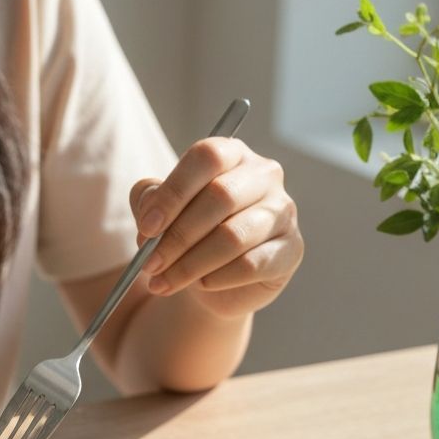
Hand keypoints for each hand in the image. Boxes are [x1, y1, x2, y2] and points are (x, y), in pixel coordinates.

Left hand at [130, 137, 303, 319]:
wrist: (213, 279)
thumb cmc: (187, 232)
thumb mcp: (159, 211)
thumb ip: (148, 201)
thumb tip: (151, 215)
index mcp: (231, 154)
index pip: (207, 156)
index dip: (173, 192)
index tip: (147, 227)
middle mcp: (264, 175)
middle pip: (220, 196)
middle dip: (177, 236)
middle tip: (150, 263)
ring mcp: (283, 211)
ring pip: (234, 236)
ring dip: (190, 264)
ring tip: (164, 281)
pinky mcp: (291, 249)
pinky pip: (251, 265)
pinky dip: (217, 278)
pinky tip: (201, 284)